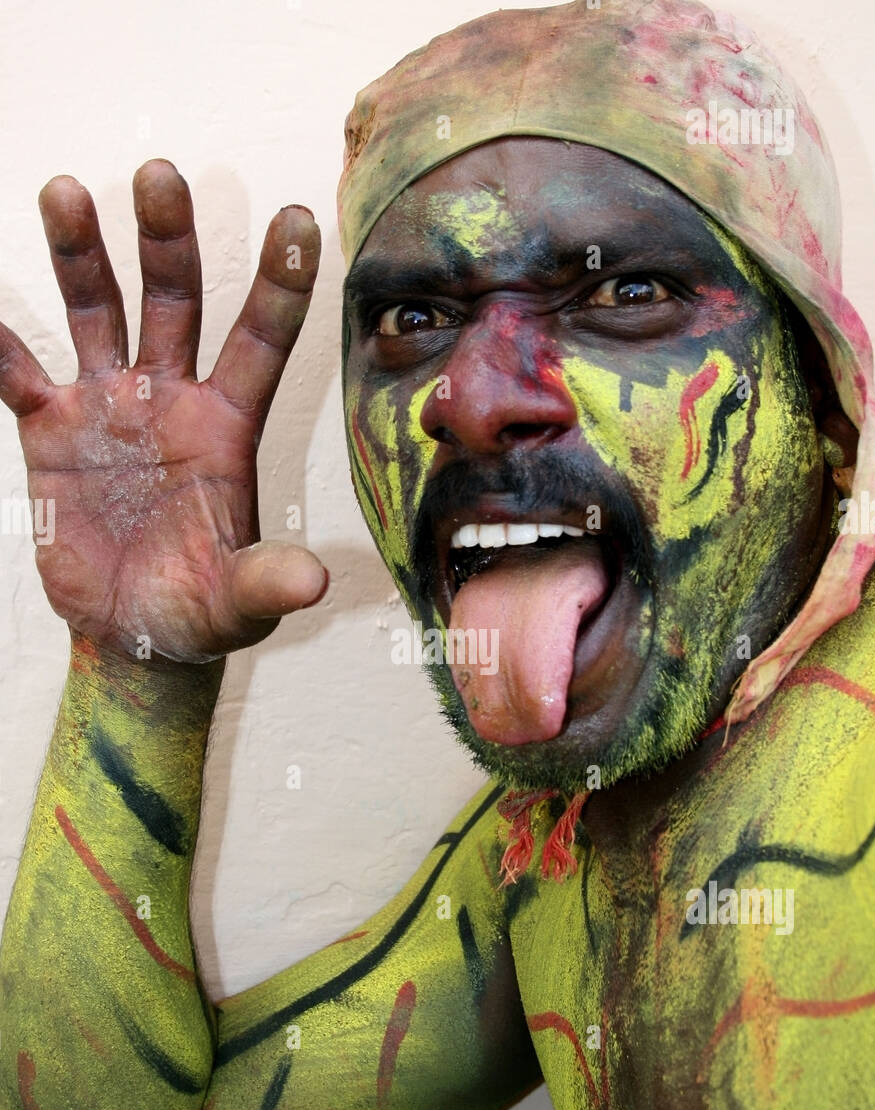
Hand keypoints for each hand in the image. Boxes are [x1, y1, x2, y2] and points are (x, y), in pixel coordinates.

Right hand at [0, 159, 327, 663]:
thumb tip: (312, 583)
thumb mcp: (239, 601)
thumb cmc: (201, 612)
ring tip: (64, 191)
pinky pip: (16, 373)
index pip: (260, 341)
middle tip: (160, 176)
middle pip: (173, 301)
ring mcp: (108, 407)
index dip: (279, 281)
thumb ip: (268, 581)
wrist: (135, 635)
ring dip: (80, 255)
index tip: (298, 216)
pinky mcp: (50, 430)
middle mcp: (170, 399)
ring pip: (96, 313)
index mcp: (227, 426)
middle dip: (166, 240)